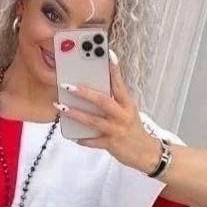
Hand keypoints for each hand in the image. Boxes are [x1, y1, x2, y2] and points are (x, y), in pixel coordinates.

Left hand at [54, 52, 160, 174]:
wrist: (145, 153)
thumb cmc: (133, 130)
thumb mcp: (128, 112)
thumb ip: (114, 101)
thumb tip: (94, 90)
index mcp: (127, 104)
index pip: (119, 84)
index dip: (113, 69)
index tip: (106, 53)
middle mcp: (122, 115)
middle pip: (102, 101)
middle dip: (84, 93)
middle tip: (67, 85)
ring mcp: (117, 130)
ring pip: (93, 121)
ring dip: (75, 114)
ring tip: (61, 107)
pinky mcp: (112, 144)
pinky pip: (94, 141)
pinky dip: (83, 139)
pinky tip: (73, 136)